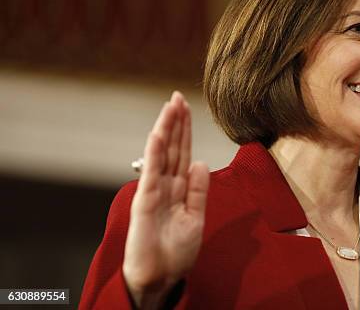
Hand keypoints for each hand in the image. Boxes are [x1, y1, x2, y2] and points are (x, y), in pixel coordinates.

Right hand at [123, 91, 209, 308]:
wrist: (161, 276)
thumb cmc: (175, 251)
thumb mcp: (196, 217)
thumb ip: (198, 190)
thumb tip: (201, 161)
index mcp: (179, 188)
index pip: (184, 152)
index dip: (186, 131)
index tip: (187, 108)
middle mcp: (166, 184)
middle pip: (173, 147)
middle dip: (176, 122)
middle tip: (177, 96)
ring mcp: (154, 190)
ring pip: (161, 154)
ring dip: (166, 129)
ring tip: (170, 106)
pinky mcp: (145, 200)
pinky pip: (151, 172)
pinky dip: (155, 152)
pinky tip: (158, 133)